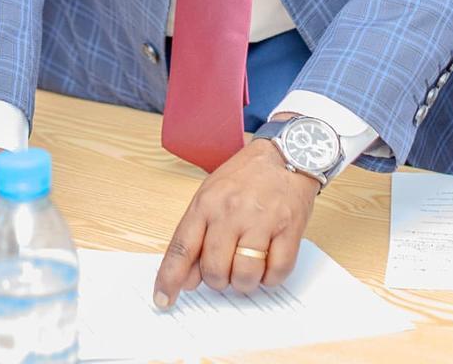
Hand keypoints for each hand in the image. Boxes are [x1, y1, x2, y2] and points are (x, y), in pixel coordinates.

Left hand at [153, 137, 319, 305]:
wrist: (287, 153)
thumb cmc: (246, 177)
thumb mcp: (210, 195)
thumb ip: (196, 235)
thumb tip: (186, 279)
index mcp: (206, 204)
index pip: (181, 248)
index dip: (170, 278)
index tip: (163, 299)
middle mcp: (230, 212)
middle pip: (215, 270)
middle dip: (218, 280)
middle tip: (225, 270)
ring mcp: (261, 221)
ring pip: (245, 275)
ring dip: (244, 281)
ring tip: (248, 266)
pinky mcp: (289, 229)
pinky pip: (277, 272)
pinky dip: (270, 277)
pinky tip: (268, 263)